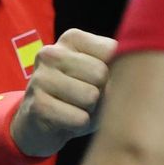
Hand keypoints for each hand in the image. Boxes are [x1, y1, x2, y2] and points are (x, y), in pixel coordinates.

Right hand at [10, 29, 115, 157]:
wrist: (40, 125)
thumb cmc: (78, 97)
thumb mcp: (99, 75)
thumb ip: (116, 66)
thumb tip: (126, 79)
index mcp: (70, 39)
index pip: (112, 51)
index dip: (112, 73)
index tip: (95, 80)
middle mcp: (51, 53)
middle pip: (101, 73)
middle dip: (100, 93)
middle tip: (84, 99)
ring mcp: (40, 78)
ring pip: (90, 97)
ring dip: (90, 111)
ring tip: (74, 109)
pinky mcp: (37, 105)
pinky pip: (79, 118)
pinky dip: (79, 125)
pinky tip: (65, 121)